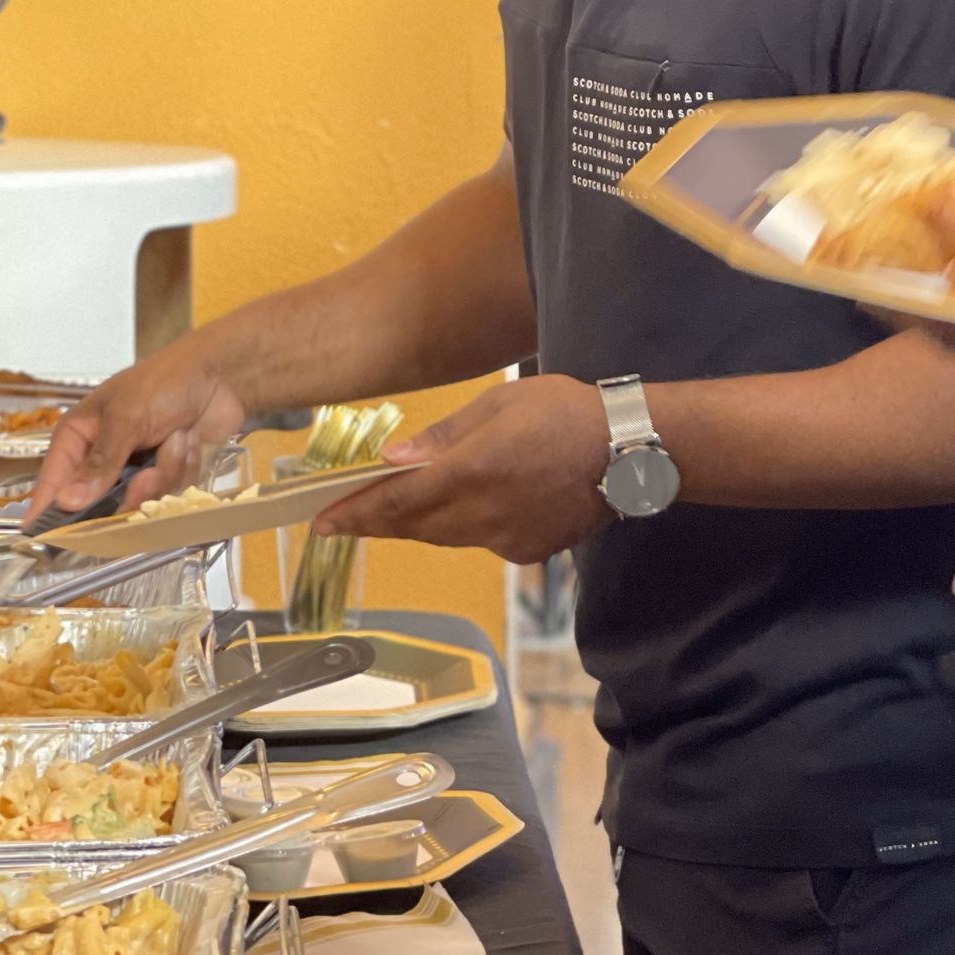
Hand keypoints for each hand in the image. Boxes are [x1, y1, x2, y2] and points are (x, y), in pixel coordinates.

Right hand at [24, 343, 248, 522]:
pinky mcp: (168, 474)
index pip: (53, 482)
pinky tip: (189, 440)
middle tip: (148, 473)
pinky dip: (184, 466)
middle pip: (101, 503)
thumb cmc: (165, 382)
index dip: (47, 511)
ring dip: (165, 471)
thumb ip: (100, 463)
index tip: (45, 539)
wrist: (221, 376)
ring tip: (176, 438)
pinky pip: (170, 493)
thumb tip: (68, 501)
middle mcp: (104, 456)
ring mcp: (137, 467)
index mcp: (79, 436)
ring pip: (142, 500)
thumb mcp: (127, 418)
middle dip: (132, 489)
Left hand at [315, 375, 614, 561]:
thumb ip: (443, 437)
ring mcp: (506, 538)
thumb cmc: (566, 412)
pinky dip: (463, 527)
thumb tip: (393, 459)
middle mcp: (482, 514)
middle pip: (414, 526)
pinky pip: (481, 541)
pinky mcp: (527, 550)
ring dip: (415, 525)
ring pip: (445, 536)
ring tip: (393, 513)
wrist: (632, 451)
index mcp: (471, 472)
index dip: (356, 513)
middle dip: (376, 522)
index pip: (396, 501)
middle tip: (342, 519)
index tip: (322, 521)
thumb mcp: (500, 404)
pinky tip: (469, 508)